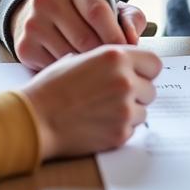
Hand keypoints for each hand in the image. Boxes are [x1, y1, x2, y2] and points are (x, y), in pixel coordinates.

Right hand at [10, 0, 145, 70]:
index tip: (128, 53)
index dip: (116, 36)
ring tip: (97, 70)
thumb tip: (131, 39)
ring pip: (70, 55)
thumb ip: (128, 17)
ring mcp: (32, 22)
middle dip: (104, 57)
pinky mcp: (24, 45)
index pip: (98, 11)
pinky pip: (54, 68)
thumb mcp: (108, 4)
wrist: (44, 13)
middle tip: (117, 68)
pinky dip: (69, 74)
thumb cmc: (84, 11)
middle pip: (84, 38)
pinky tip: (75, 71)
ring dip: (88, 69)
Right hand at [19, 45, 162, 158]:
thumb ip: (109, 59)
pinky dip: (120, 127)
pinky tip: (98, 122)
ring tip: (102, 109)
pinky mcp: (120, 133)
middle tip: (114, 95)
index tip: (136, 74)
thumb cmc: (52, 87)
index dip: (145, 69)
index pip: (154, 62)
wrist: (35, 118)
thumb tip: (128, 65)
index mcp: (116, 57)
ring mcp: (125, 109)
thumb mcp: (80, 58)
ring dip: (130, 110)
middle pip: (150, 88)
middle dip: (137, 91)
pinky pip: (133, 129)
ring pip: (143, 110)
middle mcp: (125, 81)